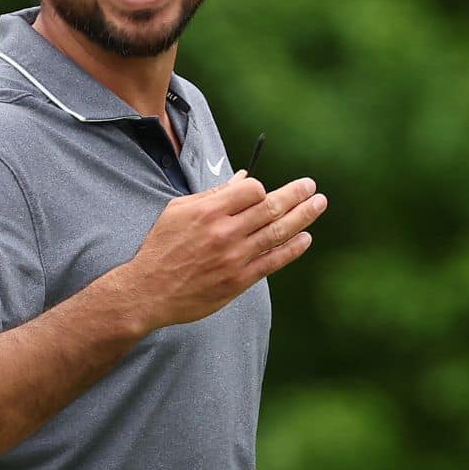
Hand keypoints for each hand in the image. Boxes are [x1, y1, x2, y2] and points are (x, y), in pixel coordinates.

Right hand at [122, 171, 327, 328]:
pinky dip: (292, 248)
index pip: (252, 189)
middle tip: (311, 186)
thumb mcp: (178, 211)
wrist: (149, 291)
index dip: (261, 188)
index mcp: (209, 210)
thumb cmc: (162, 247)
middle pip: (271, 207)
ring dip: (303, 216)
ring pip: (277, 232)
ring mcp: (234, 257)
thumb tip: (243, 178)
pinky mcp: (238, 280)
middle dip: (296, 194)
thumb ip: (213, 194)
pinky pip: (273, 261)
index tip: (261, 192)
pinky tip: (305, 238)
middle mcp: (225, 232)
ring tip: (319, 204)